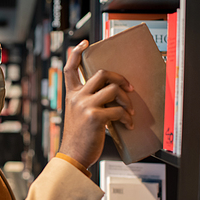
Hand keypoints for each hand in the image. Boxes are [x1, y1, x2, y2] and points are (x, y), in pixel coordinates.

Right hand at [58, 40, 134, 168]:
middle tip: (128, 89)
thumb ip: (87, 102)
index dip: (76, 53)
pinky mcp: (95, 117)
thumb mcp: (77, 115)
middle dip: (120, 79)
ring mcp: (85, 106)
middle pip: (102, 74)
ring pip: (113, 89)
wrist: (73, 156)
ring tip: (129, 112)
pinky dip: (127, 118)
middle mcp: (76, 97)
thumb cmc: (78, 137)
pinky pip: (118, 110)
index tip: (84, 43)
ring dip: (127, 101)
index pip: (70, 69)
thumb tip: (111, 95)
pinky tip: (127, 125)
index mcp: (71, 95)